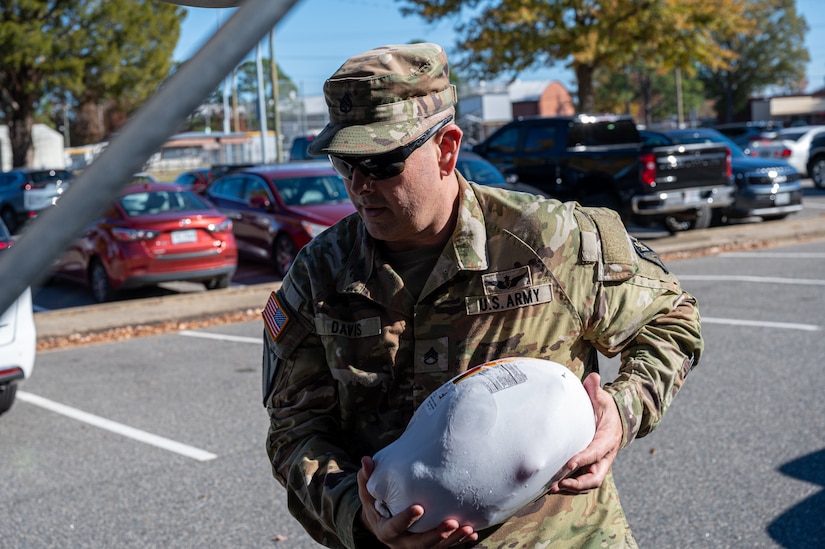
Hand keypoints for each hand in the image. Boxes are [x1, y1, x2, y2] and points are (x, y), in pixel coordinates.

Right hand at [356, 456, 478, 547]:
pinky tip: (472, 534)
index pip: (395, 527)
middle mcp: (401, 544)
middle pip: (419, 544)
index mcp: (385, 531)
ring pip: (435, 548)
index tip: (420, 507)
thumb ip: (367, 478)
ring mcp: (415, 547)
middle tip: (452, 522)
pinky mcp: (428, 547)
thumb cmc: (376, 504)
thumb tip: (365, 459)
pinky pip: (444, 548)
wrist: (382, 523)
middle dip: (436, 534)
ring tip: (467, 528)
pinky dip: (458, 542)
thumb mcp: (368, 493)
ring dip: (452, 540)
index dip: (406, 519)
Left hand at [549, 373, 622, 494]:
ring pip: (588, 483)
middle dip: (578, 483)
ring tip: (553, 488)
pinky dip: (571, 487)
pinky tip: (554, 486)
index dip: (584, 459)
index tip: (569, 463)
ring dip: (572, 488)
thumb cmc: (606, 410)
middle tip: (560, 482)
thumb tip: (593, 377)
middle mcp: (605, 456)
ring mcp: (599, 465)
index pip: (596, 452)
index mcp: (608, 439)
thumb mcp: (603, 398)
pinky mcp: (591, 468)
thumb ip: (595, 390)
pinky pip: (583, 482)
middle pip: (595, 477)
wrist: (616, 422)